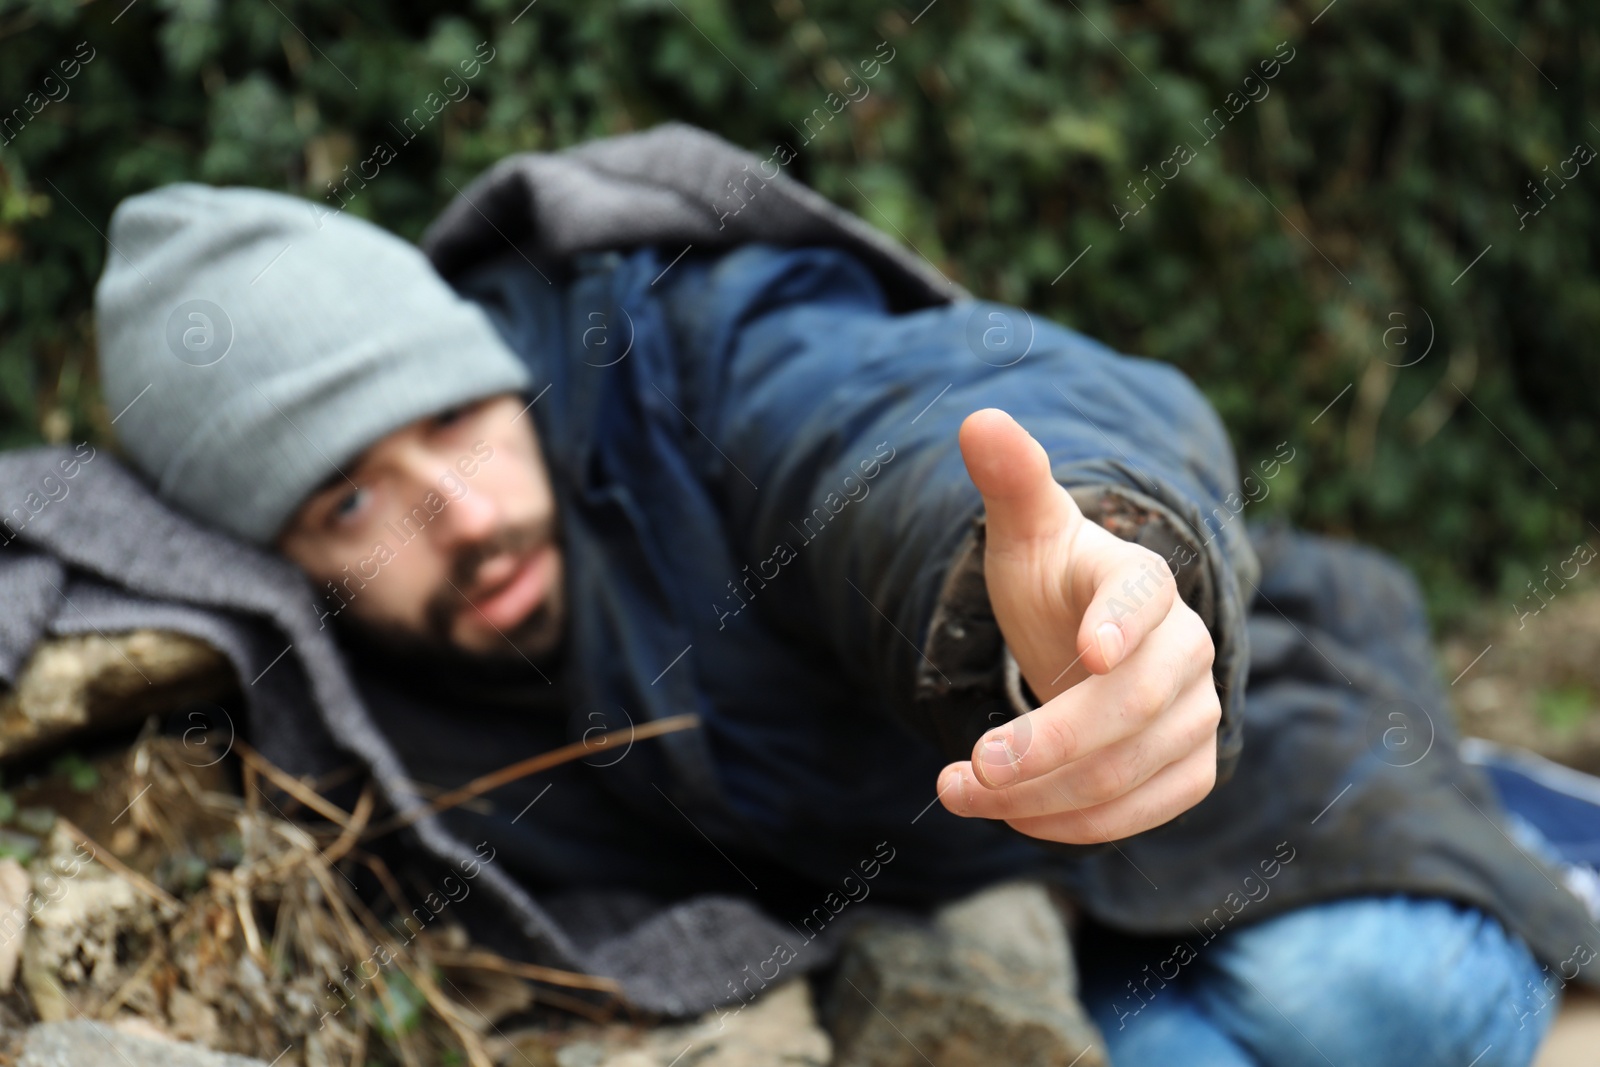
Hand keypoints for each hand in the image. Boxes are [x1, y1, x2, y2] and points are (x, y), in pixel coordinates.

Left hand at [936, 408, 1220, 843]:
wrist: (1089, 638)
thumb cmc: (1054, 579)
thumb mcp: (1026, 530)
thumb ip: (1010, 480)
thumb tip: (977, 418)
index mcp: (1140, 579)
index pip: (1144, 597)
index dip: (1122, 623)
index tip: (1089, 653)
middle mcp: (1184, 647)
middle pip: (1131, 707)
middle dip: (1047, 747)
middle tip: (967, 771)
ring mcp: (1196, 711)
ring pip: (1134, 769)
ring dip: (1047, 797)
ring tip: (962, 794)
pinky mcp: (1192, 767)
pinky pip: (1151, 808)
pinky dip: (1084, 825)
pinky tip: (1019, 819)